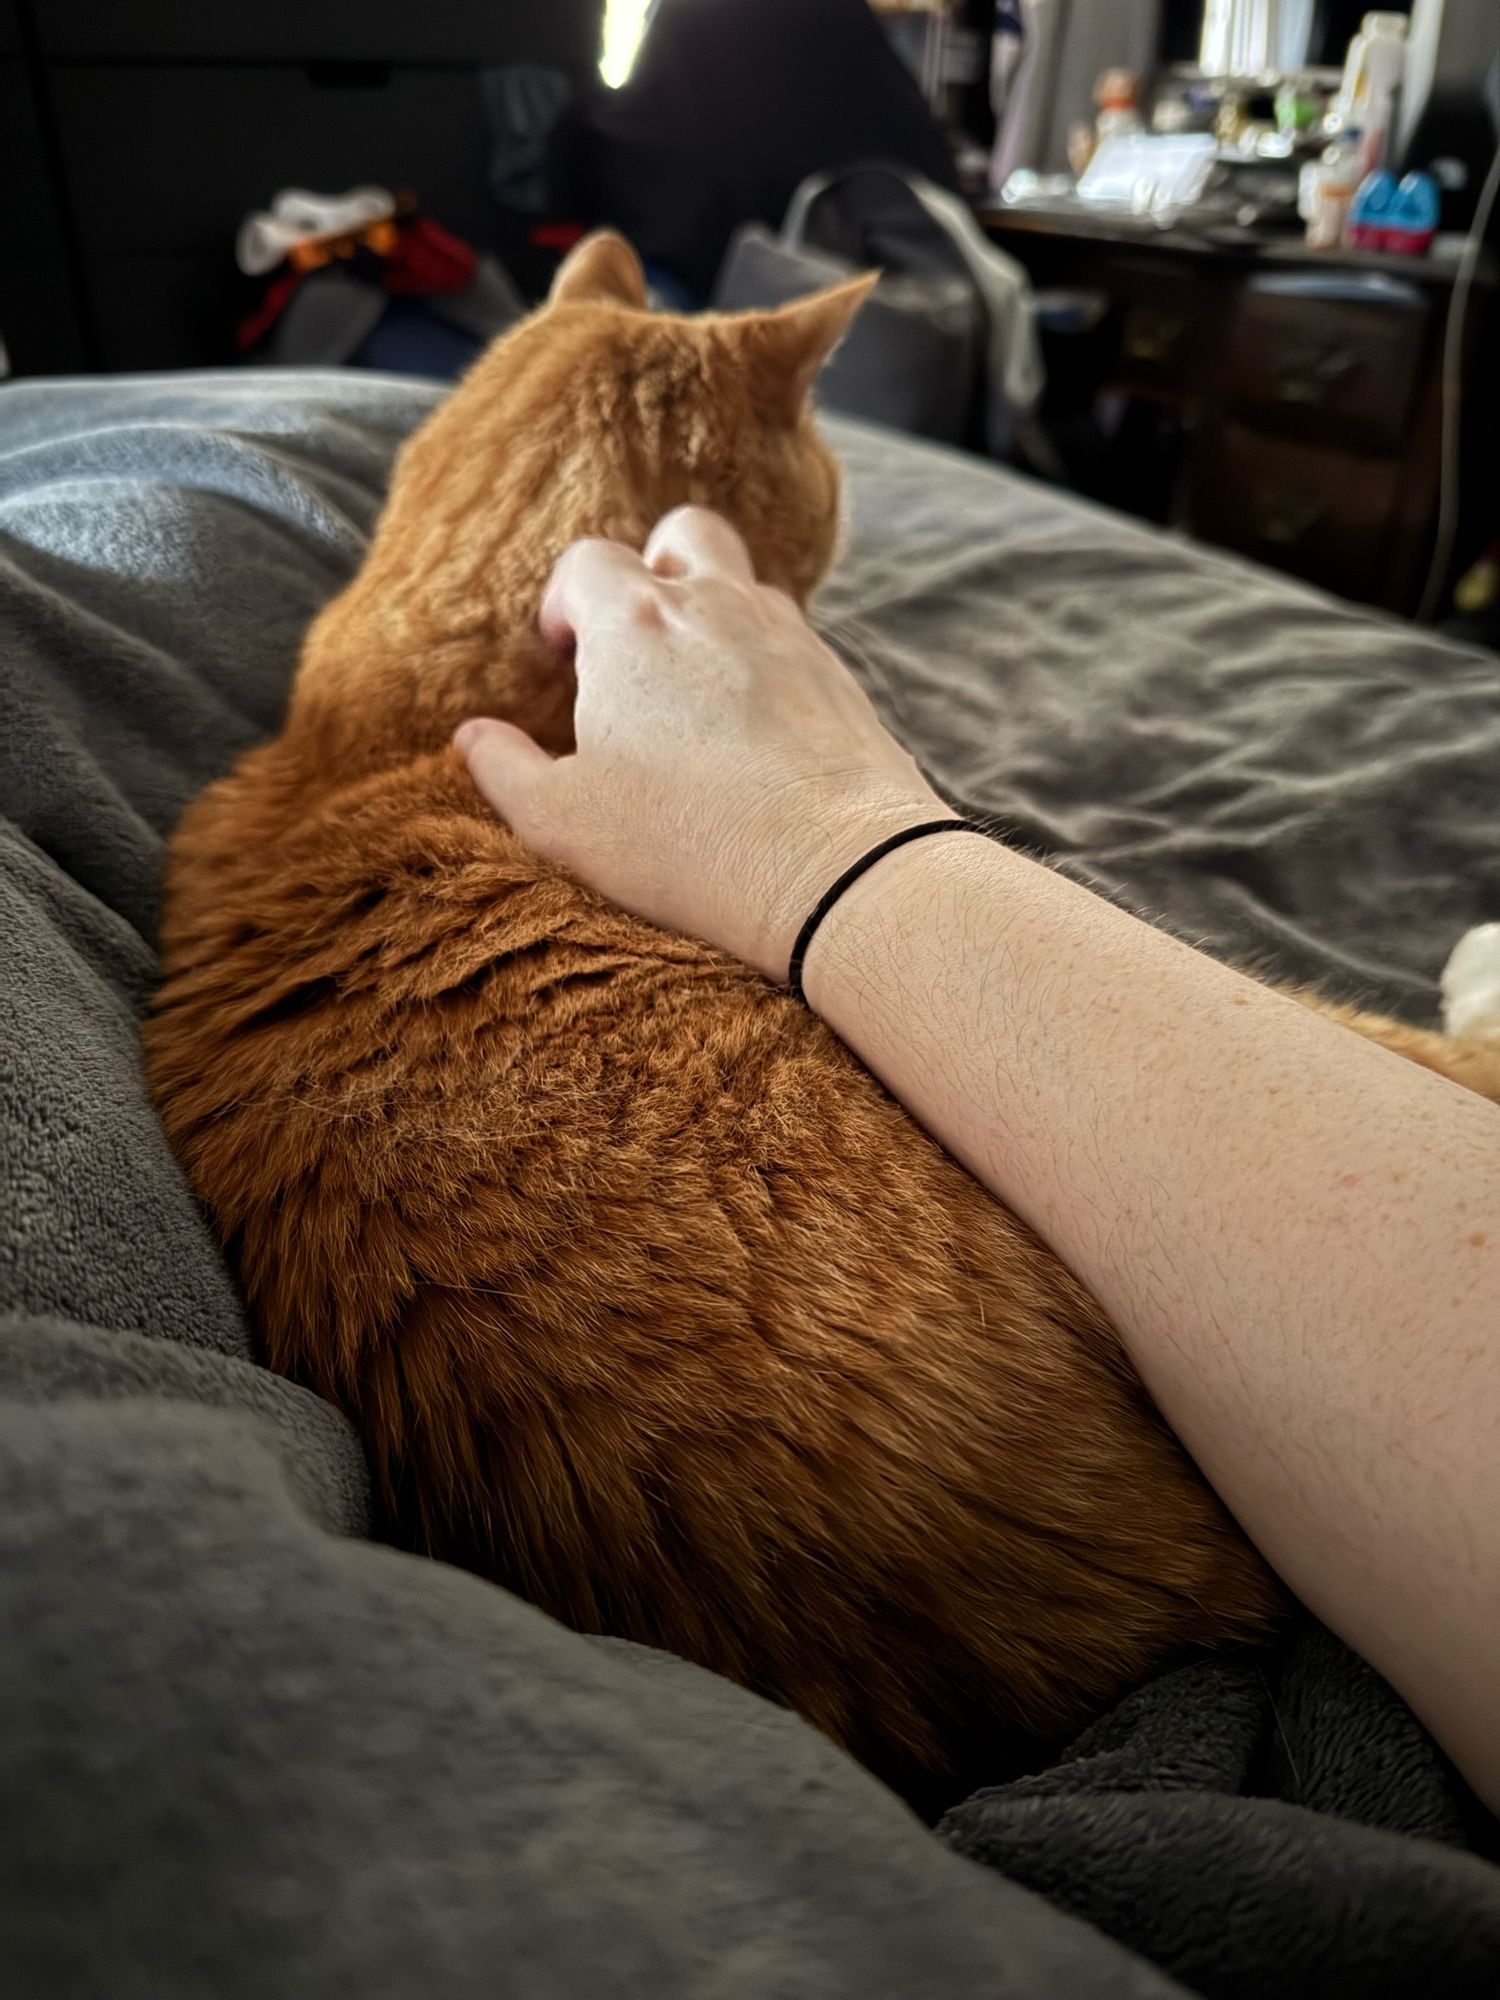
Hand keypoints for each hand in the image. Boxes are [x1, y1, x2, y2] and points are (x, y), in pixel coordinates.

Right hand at [455, 507, 944, 980]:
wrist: (840, 870)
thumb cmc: (690, 845)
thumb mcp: (564, 824)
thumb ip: (505, 772)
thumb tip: (472, 736)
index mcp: (634, 624)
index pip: (586, 562)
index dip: (564, 602)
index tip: (564, 658)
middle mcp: (716, 606)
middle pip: (681, 534)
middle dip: (652, 568)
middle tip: (635, 644)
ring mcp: (789, 634)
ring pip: (746, 582)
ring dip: (715, 614)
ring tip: (696, 691)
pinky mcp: (841, 677)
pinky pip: (796, 638)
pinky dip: (767, 660)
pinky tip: (757, 729)